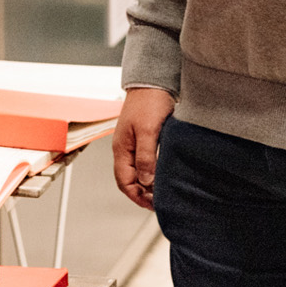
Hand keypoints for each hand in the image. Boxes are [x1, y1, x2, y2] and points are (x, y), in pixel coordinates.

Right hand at [112, 87, 174, 209]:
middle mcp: (125, 149)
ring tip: (163, 191)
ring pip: (137, 172)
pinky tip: (163, 174)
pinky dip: (152, 172)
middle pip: (129, 180)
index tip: (152, 205)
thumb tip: (146, 181)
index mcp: (121, 149)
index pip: (124, 182)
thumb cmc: (148, 102)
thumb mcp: (148, 131)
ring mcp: (134, 144)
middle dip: (142, 194)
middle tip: (160, 202)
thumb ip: (146, 157)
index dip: (136, 196)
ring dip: (148, 184)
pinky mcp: (144, 139)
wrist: (153, 81)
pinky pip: (145, 162)